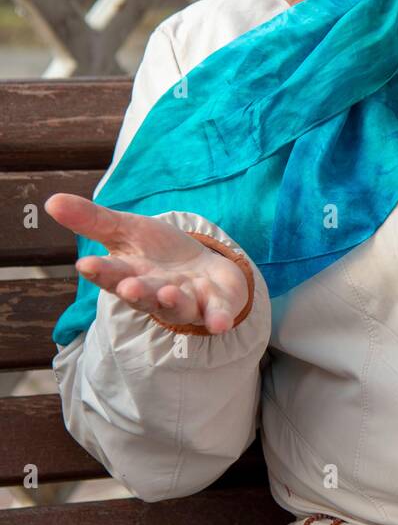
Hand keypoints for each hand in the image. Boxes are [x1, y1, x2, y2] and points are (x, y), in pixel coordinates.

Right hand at [44, 192, 249, 333]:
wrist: (204, 268)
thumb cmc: (159, 252)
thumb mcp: (126, 229)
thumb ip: (92, 220)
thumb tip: (50, 201)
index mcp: (131, 274)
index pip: (112, 273)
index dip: (101, 270)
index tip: (87, 264)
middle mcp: (156, 292)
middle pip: (144, 294)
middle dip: (136, 290)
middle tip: (128, 285)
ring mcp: (187, 301)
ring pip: (178, 306)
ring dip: (173, 302)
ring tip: (168, 293)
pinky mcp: (216, 305)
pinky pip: (217, 314)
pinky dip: (217, 318)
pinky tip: (220, 323)